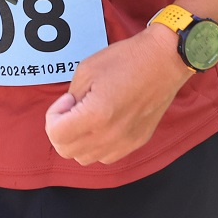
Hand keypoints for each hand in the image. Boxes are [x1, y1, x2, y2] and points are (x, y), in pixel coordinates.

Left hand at [44, 25, 191, 164]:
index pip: (56, 135)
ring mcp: (125, 142)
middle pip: (67, 151)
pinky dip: (97, 146)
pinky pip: (106, 157)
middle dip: (60, 130)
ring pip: (85, 158)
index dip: (53, 116)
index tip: (67, 101)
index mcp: (96, 115)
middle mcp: (110, 135)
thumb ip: (72, 97)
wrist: (164, 60)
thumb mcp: (87, 70)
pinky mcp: (136, 142)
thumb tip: (67, 113)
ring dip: (77, 141)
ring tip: (87, 118)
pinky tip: (102, 125)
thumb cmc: (127, 59)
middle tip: (72, 109)